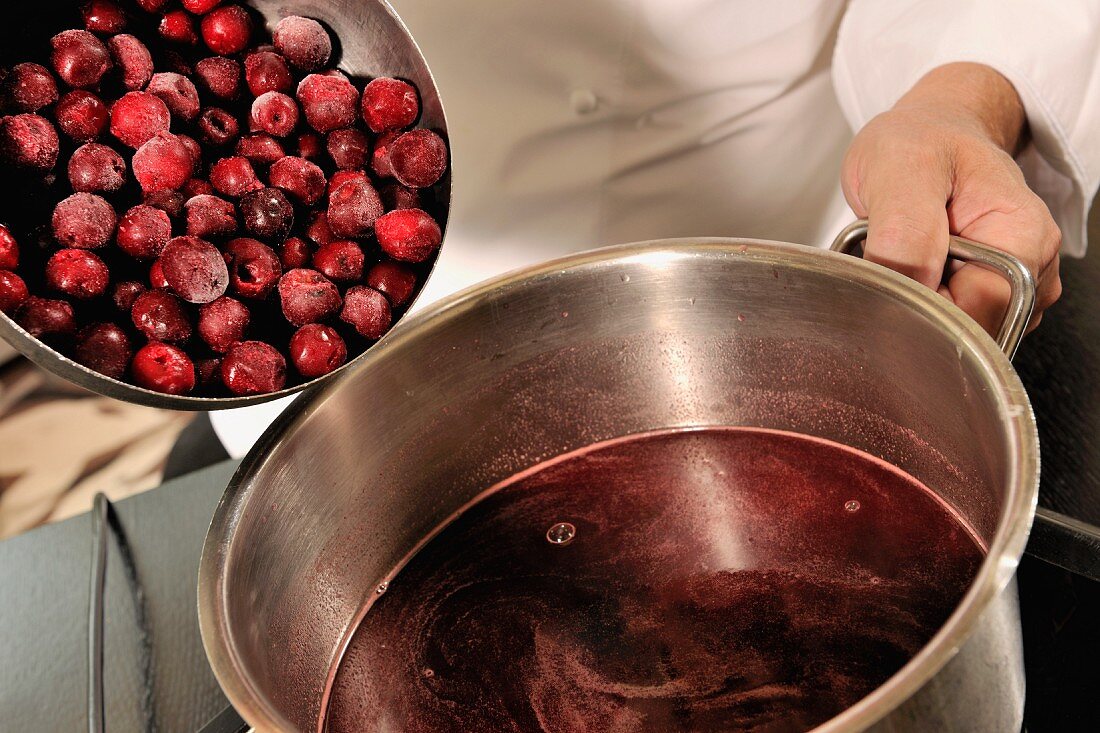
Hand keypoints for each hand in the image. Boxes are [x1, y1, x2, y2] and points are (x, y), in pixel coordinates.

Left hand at [842, 62, 1061, 333]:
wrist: (925, 134)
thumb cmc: (921, 142)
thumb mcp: (902, 169)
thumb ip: (905, 234)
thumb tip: (911, 292)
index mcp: (1023, 234)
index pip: (980, 310)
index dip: (926, 306)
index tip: (890, 278)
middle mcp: (1029, 266)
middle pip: (973, 328)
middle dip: (922, 307)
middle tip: (894, 258)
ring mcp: (1010, 284)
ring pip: (959, 330)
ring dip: (919, 305)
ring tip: (907, 256)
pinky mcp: (985, 294)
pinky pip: (950, 323)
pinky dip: (922, 303)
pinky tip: (916, 269)